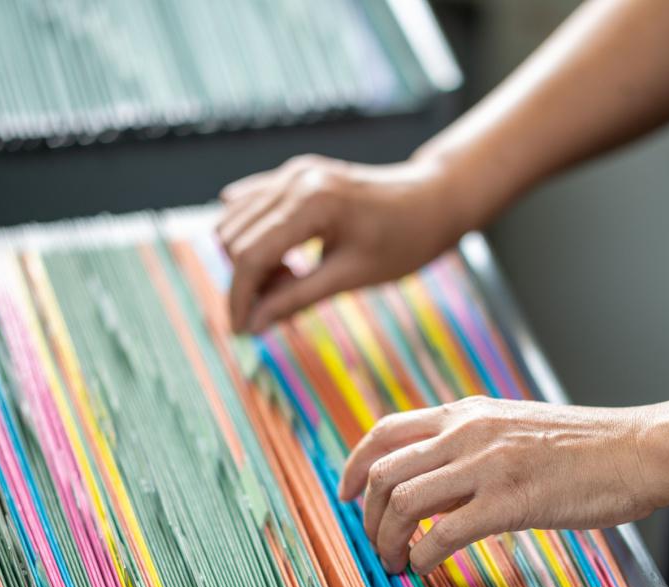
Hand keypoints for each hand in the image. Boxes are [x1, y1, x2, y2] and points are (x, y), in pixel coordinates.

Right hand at [217, 154, 462, 333]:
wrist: (433, 201)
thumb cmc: (404, 241)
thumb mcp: (352, 277)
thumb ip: (297, 298)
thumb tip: (253, 325)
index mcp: (312, 204)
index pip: (250, 255)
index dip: (240, 298)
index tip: (240, 331)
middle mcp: (294, 180)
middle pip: (234, 238)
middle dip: (245, 280)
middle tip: (276, 308)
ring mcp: (293, 172)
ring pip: (235, 220)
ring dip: (248, 259)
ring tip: (289, 281)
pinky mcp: (295, 174)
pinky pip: (250, 204)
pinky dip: (254, 236)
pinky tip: (284, 260)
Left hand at [337, 395, 656, 574]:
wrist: (639, 448)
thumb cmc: (586, 446)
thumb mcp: (514, 428)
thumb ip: (471, 446)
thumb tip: (433, 483)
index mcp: (467, 412)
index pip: (385, 432)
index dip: (353, 465)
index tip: (345, 494)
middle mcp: (467, 432)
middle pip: (382, 471)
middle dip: (366, 514)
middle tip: (374, 542)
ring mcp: (487, 464)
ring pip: (402, 502)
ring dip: (387, 541)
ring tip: (395, 562)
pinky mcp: (510, 500)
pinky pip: (442, 533)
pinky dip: (421, 556)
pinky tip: (425, 568)